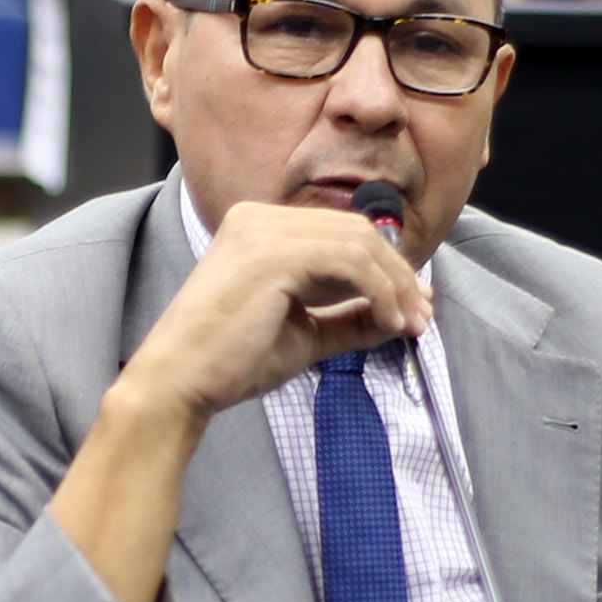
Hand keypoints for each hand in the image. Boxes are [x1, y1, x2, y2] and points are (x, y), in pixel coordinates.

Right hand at [120, 200, 430, 424]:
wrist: (180, 383)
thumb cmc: (231, 362)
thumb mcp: (306, 335)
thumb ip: (349, 318)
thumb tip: (401, 314)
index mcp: (259, 228)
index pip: (341, 234)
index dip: (387, 268)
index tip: (414, 306)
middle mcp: (259, 218)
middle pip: (356, 231)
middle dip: (398, 275)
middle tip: (421, 316)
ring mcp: (263, 229)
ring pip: (359, 242)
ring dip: (395, 286)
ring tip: (409, 325)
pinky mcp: (272, 252)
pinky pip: (349, 261)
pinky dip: (380, 291)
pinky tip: (388, 322)